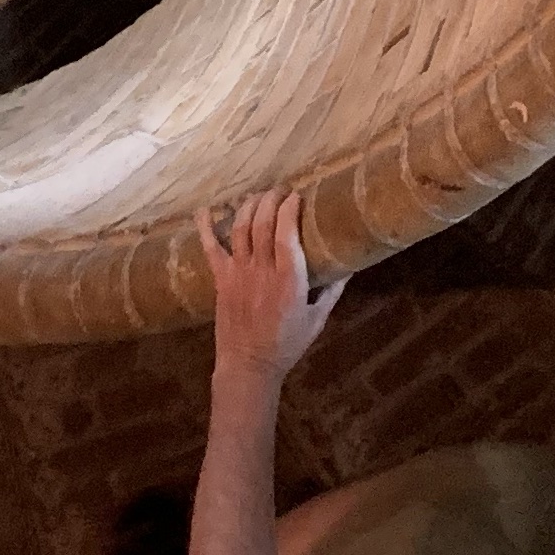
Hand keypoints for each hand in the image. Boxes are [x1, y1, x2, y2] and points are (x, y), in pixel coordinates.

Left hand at [201, 190, 341, 393]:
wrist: (249, 364)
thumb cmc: (287, 344)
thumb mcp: (317, 319)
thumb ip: (332, 291)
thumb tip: (348, 268)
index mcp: (289, 279)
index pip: (287, 233)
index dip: (289, 209)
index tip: (296, 195)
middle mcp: (261, 270)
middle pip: (263, 223)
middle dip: (271, 199)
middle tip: (281, 190)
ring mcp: (238, 273)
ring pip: (240, 228)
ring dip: (248, 206)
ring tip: (258, 195)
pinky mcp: (221, 279)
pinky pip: (210, 247)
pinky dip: (205, 226)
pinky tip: (206, 209)